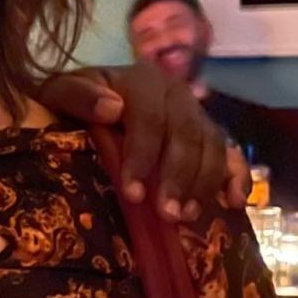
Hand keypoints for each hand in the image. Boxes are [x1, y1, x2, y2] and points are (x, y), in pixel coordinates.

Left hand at [34, 63, 246, 220]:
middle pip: (187, 135)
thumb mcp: (61, 93)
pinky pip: (231, 154)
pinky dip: (237, 177)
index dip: (144, 156)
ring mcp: (196, 115)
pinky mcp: (208, 136)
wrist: (87, 103)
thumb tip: (112, 108)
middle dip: (178, 177)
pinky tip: (234, 202)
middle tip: (167, 214)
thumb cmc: (72, 103)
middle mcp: (176, 94)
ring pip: (212, 147)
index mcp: (143, 81)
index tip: (134, 193)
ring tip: (185, 216)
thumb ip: (78, 96)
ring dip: (204, 184)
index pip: (150, 118)